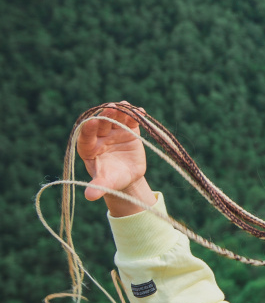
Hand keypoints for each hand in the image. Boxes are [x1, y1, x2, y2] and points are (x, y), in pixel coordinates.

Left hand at [77, 102, 152, 216]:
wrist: (127, 176)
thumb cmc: (112, 180)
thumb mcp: (106, 184)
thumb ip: (98, 187)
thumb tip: (89, 196)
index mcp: (88, 148)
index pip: (85, 136)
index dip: (88, 129)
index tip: (91, 122)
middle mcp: (99, 137)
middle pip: (101, 123)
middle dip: (106, 115)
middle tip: (111, 108)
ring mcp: (114, 132)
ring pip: (116, 118)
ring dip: (120, 111)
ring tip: (126, 105)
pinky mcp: (129, 130)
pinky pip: (131, 120)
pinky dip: (136, 115)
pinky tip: (141, 111)